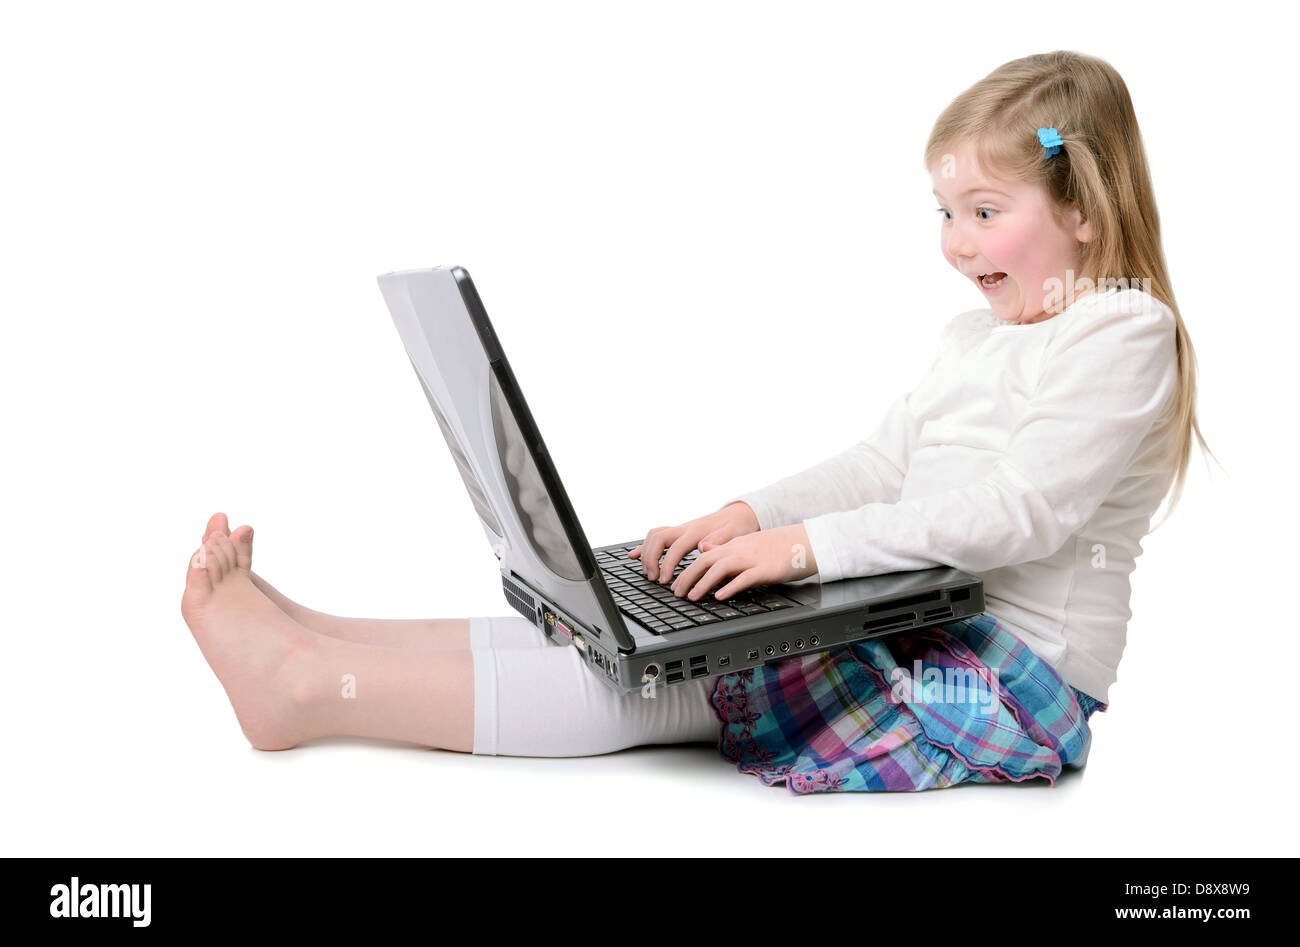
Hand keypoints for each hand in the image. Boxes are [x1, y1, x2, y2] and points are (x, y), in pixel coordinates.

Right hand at [628, 501, 759, 582]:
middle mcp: (685, 528)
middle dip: (651, 559)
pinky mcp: (678, 533)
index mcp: (697, 531)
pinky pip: (656, 536)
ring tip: (649, 574)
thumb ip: (719, 540)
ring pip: (654, 535)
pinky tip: (633, 556)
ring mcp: (680, 529)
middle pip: (658, 538)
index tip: (666, 581)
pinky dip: (643, 546)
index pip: (675, 547)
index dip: (667, 564)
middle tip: (655, 579)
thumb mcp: (735, 534)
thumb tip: (701, 546)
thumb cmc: (738, 527)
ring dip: (647, 554)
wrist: (740, 514)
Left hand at [670, 523, 818, 600]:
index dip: (686, 569)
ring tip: (692, 596)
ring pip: (721, 568)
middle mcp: (739, 550)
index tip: (675, 584)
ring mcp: (752, 559)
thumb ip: (725, 547)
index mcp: (734, 546)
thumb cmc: (777, 546)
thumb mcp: (747, 544)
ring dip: (703, 582)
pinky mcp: (765, 570)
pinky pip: (745, 578)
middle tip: (676, 592)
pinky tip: (720, 596)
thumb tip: (703, 549)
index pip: (703, 555)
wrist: (804, 542)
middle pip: (706, 560)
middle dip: (688, 576)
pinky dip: (731, 587)